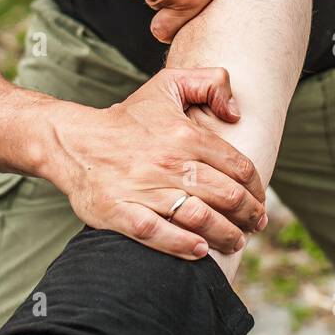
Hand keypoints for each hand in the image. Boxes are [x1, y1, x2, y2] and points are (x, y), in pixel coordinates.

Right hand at [46, 68, 267, 257]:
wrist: (75, 142)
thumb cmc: (127, 119)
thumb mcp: (168, 84)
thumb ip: (210, 82)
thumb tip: (236, 113)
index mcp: (184, 135)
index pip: (237, 167)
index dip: (256, 187)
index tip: (259, 199)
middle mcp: (169, 163)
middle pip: (226, 195)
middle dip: (249, 214)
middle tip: (255, 224)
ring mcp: (145, 190)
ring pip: (200, 217)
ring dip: (226, 234)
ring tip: (236, 241)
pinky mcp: (122, 213)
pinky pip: (160, 234)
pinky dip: (184, 246)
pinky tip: (200, 251)